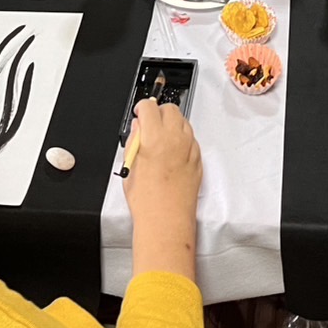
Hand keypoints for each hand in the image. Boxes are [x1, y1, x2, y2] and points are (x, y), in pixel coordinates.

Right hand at [123, 98, 201, 230]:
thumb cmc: (147, 201)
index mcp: (154, 138)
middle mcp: (175, 139)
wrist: (166, 221)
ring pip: (183, 121)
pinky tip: (172, 151)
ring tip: (161, 138)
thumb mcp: (129, 167)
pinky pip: (191, 138)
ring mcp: (189, 148)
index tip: (139, 112)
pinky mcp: (198, 159)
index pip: (150, 107)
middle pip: (170, 109)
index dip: (142, 107)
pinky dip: (182, 138)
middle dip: (158, 112)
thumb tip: (138, 128)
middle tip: (150, 123)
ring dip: (172, 123)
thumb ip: (134, 141)